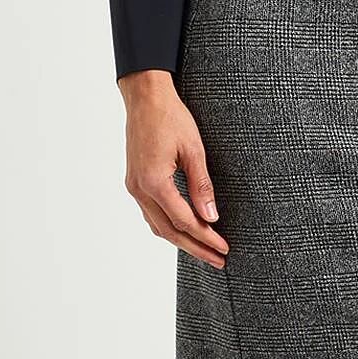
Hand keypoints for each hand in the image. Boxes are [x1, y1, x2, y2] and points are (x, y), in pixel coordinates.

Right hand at [120, 71, 228, 267]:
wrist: (145, 98)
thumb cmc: (171, 117)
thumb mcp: (193, 150)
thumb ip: (201, 186)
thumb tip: (211, 216)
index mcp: (154, 181)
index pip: (183, 221)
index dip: (205, 237)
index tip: (224, 248)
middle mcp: (139, 188)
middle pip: (169, 230)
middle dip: (195, 247)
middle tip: (218, 260)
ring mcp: (134, 186)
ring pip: (157, 225)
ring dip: (181, 240)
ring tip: (205, 251)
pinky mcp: (134, 181)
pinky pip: (151, 213)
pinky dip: (168, 226)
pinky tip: (184, 230)